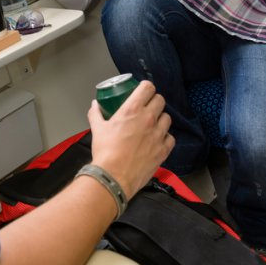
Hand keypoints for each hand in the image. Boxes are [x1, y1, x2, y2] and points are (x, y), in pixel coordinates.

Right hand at [87, 81, 173, 200]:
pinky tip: (157, 140)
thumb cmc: (106, 153)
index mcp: (132, 110)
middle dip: (154, 101)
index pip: (147, 88)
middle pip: (160, 100)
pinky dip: (165, 137)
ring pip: (167, 118)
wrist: (114, 177)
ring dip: (160, 119)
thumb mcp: (97, 129)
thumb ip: (96, 114)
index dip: (146, 87)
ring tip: (153, 124)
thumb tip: (95, 105)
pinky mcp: (163, 150)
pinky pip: (170, 138)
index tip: (143, 91)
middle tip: (148, 107)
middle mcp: (148, 119)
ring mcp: (157, 134)